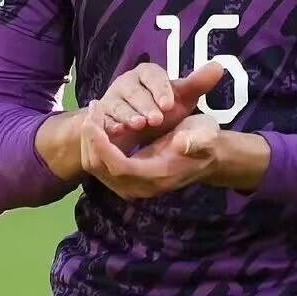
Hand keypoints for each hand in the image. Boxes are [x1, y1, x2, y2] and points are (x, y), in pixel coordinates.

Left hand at [80, 105, 221, 199]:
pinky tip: (99, 123)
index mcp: (156, 175)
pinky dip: (94, 145)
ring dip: (89, 140)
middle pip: (100, 168)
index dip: (101, 145)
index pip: (118, 166)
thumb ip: (196, 140)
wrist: (207, 156)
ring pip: (95, 168)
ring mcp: (131, 186)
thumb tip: (181, 142)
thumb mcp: (205, 135)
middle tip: (93, 109)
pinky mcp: (125, 179)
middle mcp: (139, 186)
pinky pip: (100, 165)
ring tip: (94, 112)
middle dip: (90, 139)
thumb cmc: (205, 141)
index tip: (94, 120)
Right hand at [93, 60, 224, 152]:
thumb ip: (198, 83)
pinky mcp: (101, 115)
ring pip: (117, 105)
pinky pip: (103, 119)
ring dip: (127, 115)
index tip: (170, 104)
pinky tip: (117, 132)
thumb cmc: (163, 109)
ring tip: (138, 125)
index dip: (160, 89)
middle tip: (156, 120)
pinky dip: (109, 125)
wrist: (141, 129)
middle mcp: (127, 82)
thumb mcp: (182, 98)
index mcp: (147, 73)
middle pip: (133, 90)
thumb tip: (219, 66)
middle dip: (144, 105)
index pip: (152, 75)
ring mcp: (111, 98)